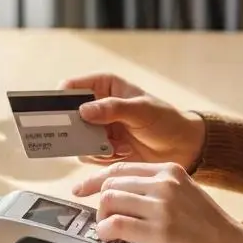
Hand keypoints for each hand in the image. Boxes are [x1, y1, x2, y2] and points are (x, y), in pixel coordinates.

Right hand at [60, 74, 205, 170]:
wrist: (183, 148)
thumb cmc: (165, 120)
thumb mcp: (141, 110)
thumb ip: (112, 109)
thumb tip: (83, 111)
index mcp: (106, 87)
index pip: (74, 86)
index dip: (62, 96)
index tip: (59, 109)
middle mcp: (98, 107)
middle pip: (70, 115)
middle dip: (74, 127)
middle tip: (82, 135)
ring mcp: (99, 129)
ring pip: (77, 138)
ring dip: (92, 144)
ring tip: (116, 146)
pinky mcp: (104, 150)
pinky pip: (89, 155)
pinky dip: (102, 156)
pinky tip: (122, 152)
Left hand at [72, 161, 242, 242]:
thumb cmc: (216, 233)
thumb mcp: (189, 196)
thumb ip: (162, 190)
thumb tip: (127, 196)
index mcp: (172, 171)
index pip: (122, 168)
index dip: (96, 179)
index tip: (82, 189)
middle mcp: (165, 183)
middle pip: (111, 183)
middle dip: (100, 203)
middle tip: (103, 221)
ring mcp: (162, 207)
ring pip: (109, 200)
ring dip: (102, 219)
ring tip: (111, 232)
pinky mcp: (159, 233)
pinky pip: (115, 225)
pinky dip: (107, 232)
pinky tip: (113, 240)